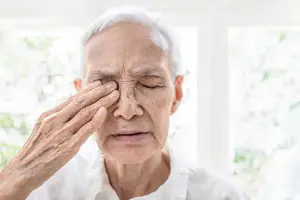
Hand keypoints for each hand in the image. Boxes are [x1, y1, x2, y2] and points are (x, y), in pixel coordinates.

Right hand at [0, 80, 118, 198]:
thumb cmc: (36, 149)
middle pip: (81, 102)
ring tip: (115, 94)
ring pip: (85, 113)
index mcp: (49, 115)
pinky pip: (85, 131)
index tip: (101, 83)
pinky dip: (95, 120)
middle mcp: (55, 121)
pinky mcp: (68, 147)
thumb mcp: (44, 128)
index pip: (73, 99)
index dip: (89, 90)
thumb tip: (73, 106)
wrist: (23, 171)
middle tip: (113, 84)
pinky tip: (104, 111)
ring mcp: (62, 133)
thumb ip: (59, 117)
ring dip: (102, 102)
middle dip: (99, 92)